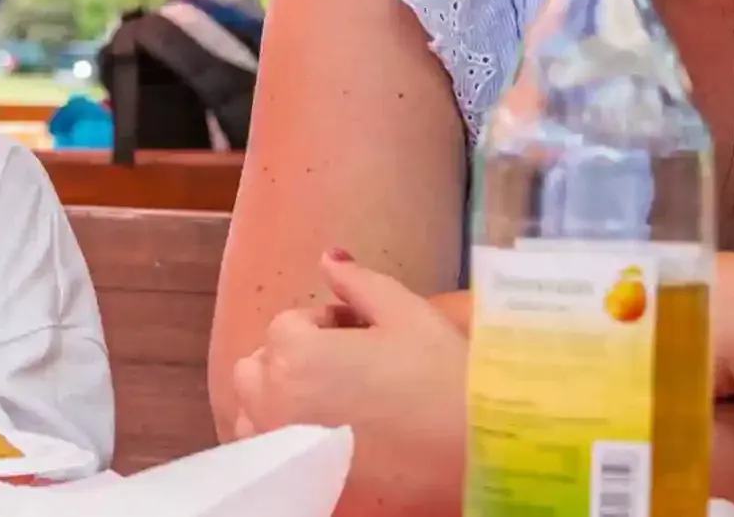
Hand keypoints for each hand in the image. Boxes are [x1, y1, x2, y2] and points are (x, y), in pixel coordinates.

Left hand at [233, 252, 466, 515]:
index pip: (290, 324)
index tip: (366, 334)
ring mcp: (281, 443)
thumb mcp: (407, 314)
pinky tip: (325, 434)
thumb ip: (358, 282)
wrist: (480, 454)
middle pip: (260, 365)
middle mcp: (273, 399)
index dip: (330, 324)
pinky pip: (265, 449)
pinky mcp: (298, 476)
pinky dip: (280, 436)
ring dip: (279, 397)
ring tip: (334, 402)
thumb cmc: (444, 380)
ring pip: (253, 408)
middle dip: (295, 358)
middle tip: (348, 366)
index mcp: (294, 352)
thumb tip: (328, 257)